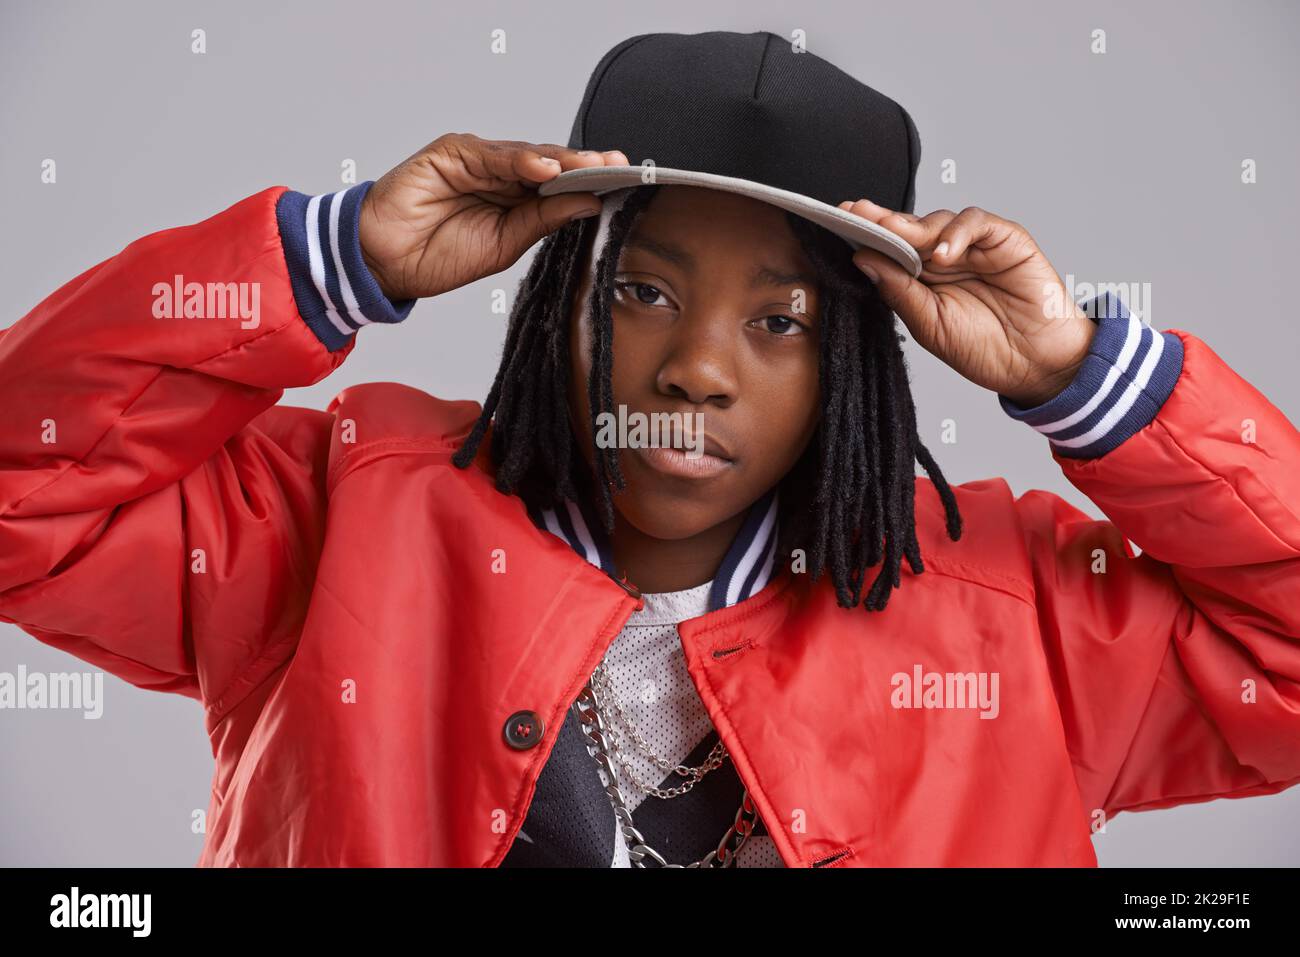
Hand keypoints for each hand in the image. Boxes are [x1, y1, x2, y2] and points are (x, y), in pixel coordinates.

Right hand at [358, 133, 628, 299]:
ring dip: (560, 160)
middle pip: (551, 164)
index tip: (627, 182)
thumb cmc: (438, 256)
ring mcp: (477, 161)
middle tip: (621, 165)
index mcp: (517, 200)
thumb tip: (589, 202)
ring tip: (590, 165)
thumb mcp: (505, 245)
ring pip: (526, 154)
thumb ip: (543, 220)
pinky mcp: (451, 153)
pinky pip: (490, 154)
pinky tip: (544, 167)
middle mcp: (501, 176)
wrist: (385, 262)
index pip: (561, 186)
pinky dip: (518, 158)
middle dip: (585, 164)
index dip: (592, 182)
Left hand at [843, 201, 1096, 406]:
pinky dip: (957, 232)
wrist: (1035, 365)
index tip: (838, 222)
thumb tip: (863, 259)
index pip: (889, 249)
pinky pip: (976, 223)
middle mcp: (945, 257)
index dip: (866, 235)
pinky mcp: (1005, 239)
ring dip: (915, 228)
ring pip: (938, 221)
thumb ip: (899, 291)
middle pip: (908, 230)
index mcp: (922, 278)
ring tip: (896, 235)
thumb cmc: (985, 349)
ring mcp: (974, 246)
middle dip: (881, 221)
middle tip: (857, 212)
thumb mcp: (930, 325)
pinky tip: (944, 253)